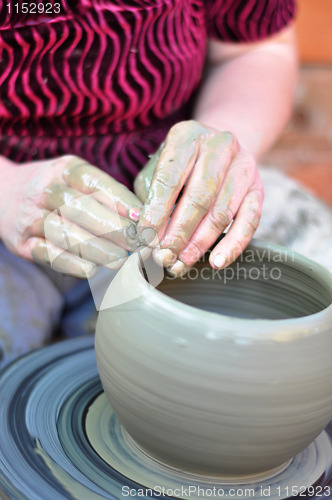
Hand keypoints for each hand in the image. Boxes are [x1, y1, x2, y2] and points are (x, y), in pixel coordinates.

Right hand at [0, 155, 141, 277]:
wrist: (4, 194)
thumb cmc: (56, 189)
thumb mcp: (75, 178)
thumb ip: (105, 194)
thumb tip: (145, 219)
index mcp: (64, 170)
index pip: (95, 183)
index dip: (120, 201)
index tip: (143, 218)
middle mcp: (45, 190)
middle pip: (81, 209)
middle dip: (114, 229)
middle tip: (138, 245)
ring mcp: (30, 217)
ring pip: (65, 234)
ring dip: (97, 250)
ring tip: (121, 261)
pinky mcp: (22, 243)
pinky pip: (47, 254)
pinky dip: (70, 263)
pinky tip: (92, 270)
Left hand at [134, 120, 263, 274]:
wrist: (218, 150)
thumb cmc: (178, 165)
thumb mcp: (156, 170)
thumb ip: (148, 197)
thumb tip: (143, 232)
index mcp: (187, 136)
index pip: (170, 179)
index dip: (157, 213)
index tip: (146, 240)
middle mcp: (219, 145)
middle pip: (199, 198)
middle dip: (179, 233)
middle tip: (164, 257)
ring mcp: (243, 166)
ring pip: (222, 213)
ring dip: (200, 244)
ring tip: (181, 264)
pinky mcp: (258, 188)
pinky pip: (249, 222)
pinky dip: (233, 245)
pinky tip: (216, 262)